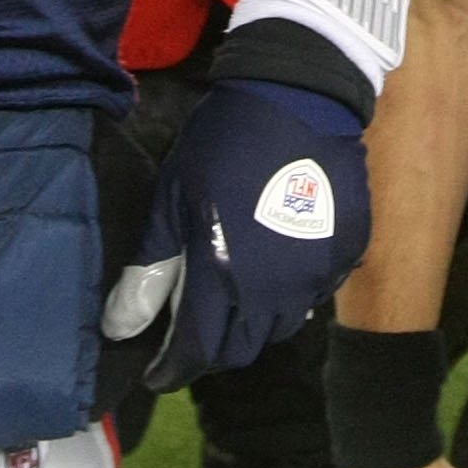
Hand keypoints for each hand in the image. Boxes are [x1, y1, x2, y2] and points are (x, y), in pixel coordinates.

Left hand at [99, 79, 368, 390]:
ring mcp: (318, 275)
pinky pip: (317, 294)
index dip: (173, 369)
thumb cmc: (221, 144)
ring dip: (254, 322)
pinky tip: (279, 262)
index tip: (156, 371)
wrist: (297, 95)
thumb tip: (120, 329)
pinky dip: (294, 292)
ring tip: (235, 294)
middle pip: (241, 350)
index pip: (197, 352)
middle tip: (195, 327)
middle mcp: (276, 290)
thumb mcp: (171, 200)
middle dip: (212, 350)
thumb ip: (149, 271)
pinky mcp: (348, 254)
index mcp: (225, 277)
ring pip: (281, 327)